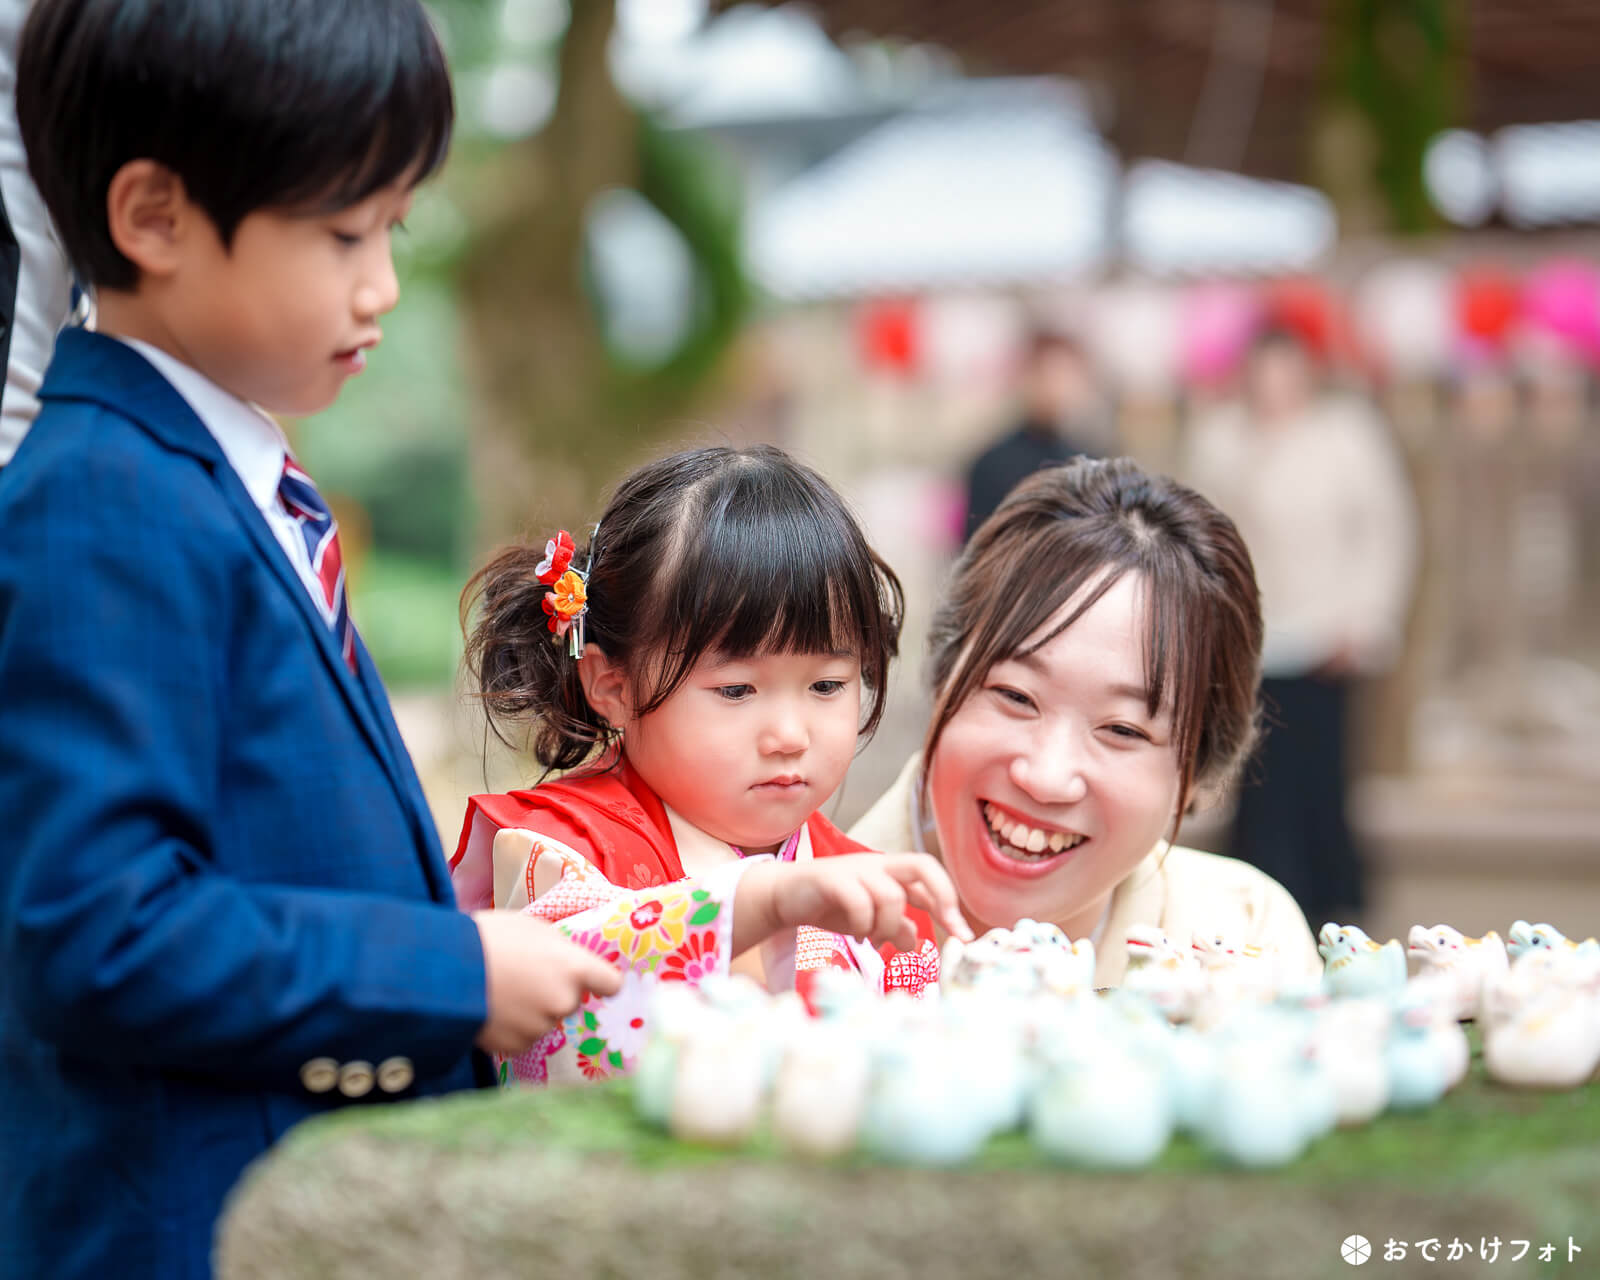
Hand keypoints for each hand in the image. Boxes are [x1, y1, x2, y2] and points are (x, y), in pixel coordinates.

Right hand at [471, 911, 621, 1055]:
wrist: (444, 970)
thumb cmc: (489, 937)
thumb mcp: (532, 928)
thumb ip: (559, 949)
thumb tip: (566, 961)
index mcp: (573, 967)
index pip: (611, 984)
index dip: (602, 982)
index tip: (594, 981)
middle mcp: (563, 1001)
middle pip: (571, 1000)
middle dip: (553, 991)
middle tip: (523, 976)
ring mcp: (540, 1027)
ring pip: (545, 1020)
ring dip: (531, 1011)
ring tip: (501, 991)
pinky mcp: (516, 1047)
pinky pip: (523, 1037)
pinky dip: (511, 1028)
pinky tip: (492, 1009)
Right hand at [734, 853, 973, 955]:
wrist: (783, 895)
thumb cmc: (829, 905)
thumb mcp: (868, 920)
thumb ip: (894, 927)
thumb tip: (915, 943)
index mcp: (889, 871)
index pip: (930, 874)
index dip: (950, 902)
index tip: (963, 935)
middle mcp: (876, 865)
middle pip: (922, 865)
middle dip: (942, 897)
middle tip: (948, 927)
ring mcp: (854, 869)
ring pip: (891, 895)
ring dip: (888, 924)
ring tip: (872, 937)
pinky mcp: (830, 879)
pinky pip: (859, 900)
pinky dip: (863, 923)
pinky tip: (856, 934)